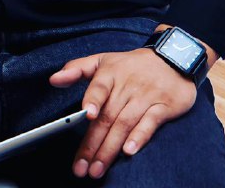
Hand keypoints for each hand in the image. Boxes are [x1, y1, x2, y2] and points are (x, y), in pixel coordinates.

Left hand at [49, 49, 196, 179]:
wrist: (171, 57)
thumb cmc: (130, 65)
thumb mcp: (103, 60)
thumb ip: (77, 69)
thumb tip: (53, 80)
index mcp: (111, 72)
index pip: (100, 86)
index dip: (93, 99)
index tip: (86, 115)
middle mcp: (128, 85)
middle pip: (108, 115)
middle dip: (93, 143)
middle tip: (81, 166)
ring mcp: (146, 96)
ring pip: (125, 123)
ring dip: (110, 148)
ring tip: (97, 168)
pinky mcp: (164, 107)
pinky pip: (150, 123)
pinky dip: (139, 137)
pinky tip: (128, 151)